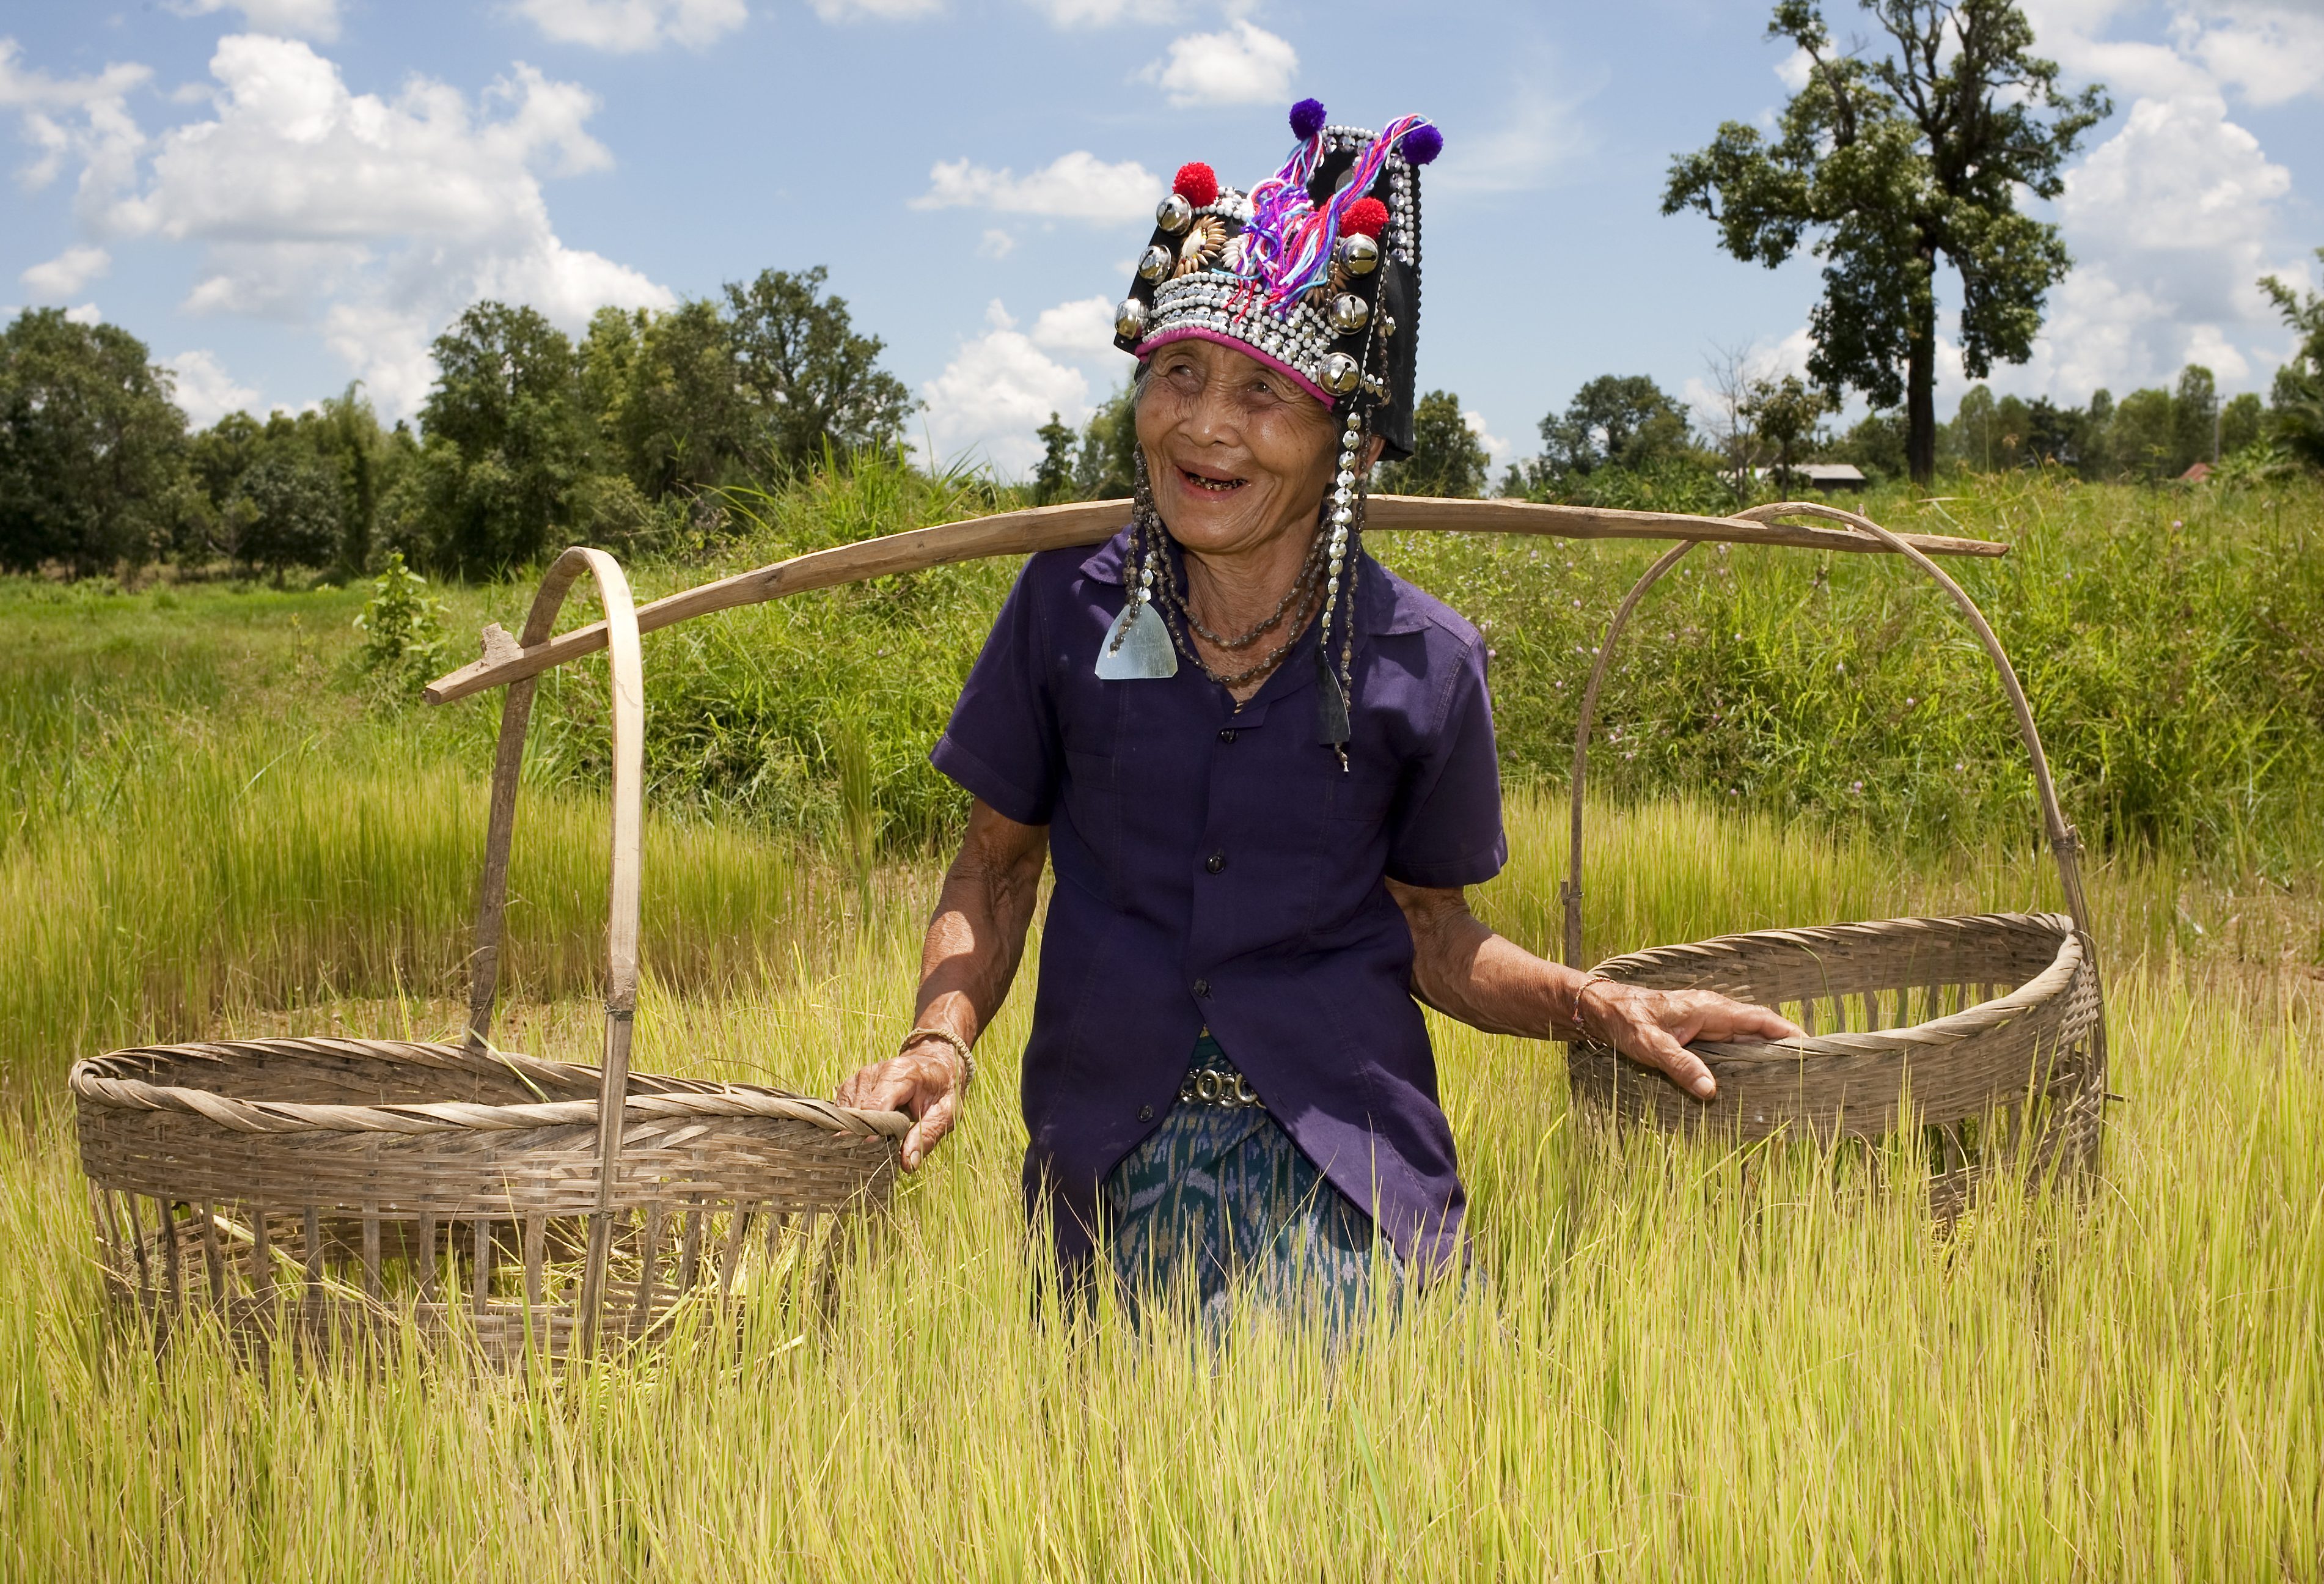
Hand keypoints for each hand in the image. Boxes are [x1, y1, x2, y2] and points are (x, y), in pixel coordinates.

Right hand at [836, 1035, 966, 1171]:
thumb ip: (927, 1136)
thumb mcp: (947, 1112)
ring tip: (872, 1147)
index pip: (874, 1106)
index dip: (870, 1132)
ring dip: (856, 1132)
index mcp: (900, 1074)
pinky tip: (864, 1135)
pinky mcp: (852, 1084)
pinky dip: (850, 1126)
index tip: (870, 1153)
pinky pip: (842, 1111)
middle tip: (873, 1159)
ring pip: (846, 1114)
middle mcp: (874, 1073)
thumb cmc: (942, 1088)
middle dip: (863, 1137)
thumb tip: (908, 1165)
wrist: (935, 1063)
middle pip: (857, 1113)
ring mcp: (860, 1077)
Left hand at [1577, 981, 1804, 1100]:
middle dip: (1783, 1050)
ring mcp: (1707, 1023)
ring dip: (1765, 1057)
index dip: (1787, 1032)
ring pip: (1746, 1040)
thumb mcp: (1651, 1045)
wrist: (1603, 1010)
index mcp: (1711, 1009)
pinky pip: (1730, 1047)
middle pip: (1759, 1032)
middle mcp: (1715, 1014)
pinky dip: (1745, 1061)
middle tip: (1806, 1076)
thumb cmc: (1626, 1021)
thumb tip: (1710, 1091)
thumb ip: (1680, 1065)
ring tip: (1788, 1083)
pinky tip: (1751, 1082)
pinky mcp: (1698, 1034)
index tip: (1811, 1049)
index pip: (1761, 1018)